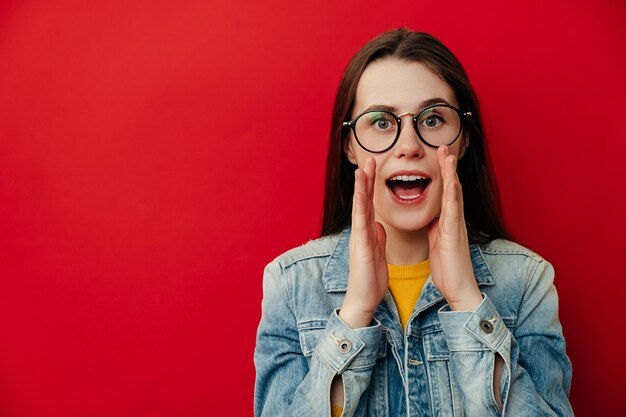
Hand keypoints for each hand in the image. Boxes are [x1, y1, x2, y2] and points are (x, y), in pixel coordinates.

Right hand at [339, 157, 387, 328]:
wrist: (363, 299)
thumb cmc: (370, 278)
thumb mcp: (377, 252)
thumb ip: (377, 236)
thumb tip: (379, 224)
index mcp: (368, 232)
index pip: (371, 204)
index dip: (373, 185)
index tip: (376, 168)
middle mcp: (361, 231)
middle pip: (364, 200)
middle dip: (366, 179)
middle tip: (369, 159)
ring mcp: (359, 237)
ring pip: (359, 207)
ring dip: (360, 187)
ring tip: (362, 169)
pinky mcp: (360, 245)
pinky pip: (360, 222)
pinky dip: (361, 206)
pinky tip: (361, 194)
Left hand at [427, 146, 481, 310]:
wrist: (459, 289)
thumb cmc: (448, 268)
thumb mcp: (437, 243)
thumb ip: (435, 228)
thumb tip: (432, 217)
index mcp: (447, 222)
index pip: (445, 193)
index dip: (442, 175)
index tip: (438, 157)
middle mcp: (454, 220)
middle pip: (452, 187)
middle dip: (448, 167)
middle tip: (444, 146)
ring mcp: (456, 225)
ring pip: (454, 194)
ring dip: (451, 174)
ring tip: (448, 155)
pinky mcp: (454, 234)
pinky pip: (453, 211)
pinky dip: (452, 195)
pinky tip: (451, 182)